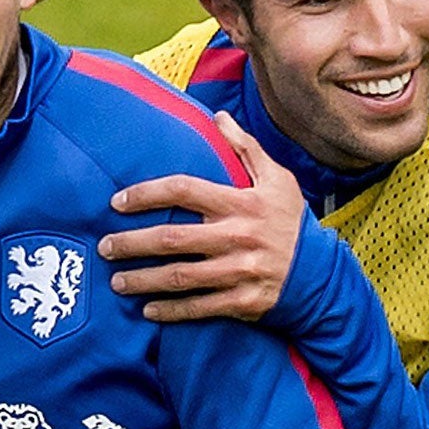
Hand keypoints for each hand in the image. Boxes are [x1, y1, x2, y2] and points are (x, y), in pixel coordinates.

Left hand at [99, 109, 306, 322]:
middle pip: (171, 239)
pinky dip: (171, 310)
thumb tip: (218, 118)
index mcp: (241, 203)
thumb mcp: (277, 180)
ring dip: (142, 281)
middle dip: (131, 243)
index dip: (146, 194)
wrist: (323, 275)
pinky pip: (199, 307)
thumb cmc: (292, 223)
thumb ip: (245, 148)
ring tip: (115, 282)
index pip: (183, 190)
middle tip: (105, 247)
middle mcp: (237, 237)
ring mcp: (239, 272)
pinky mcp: (243, 302)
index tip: (117, 203)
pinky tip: (147, 309)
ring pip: (179, 277)